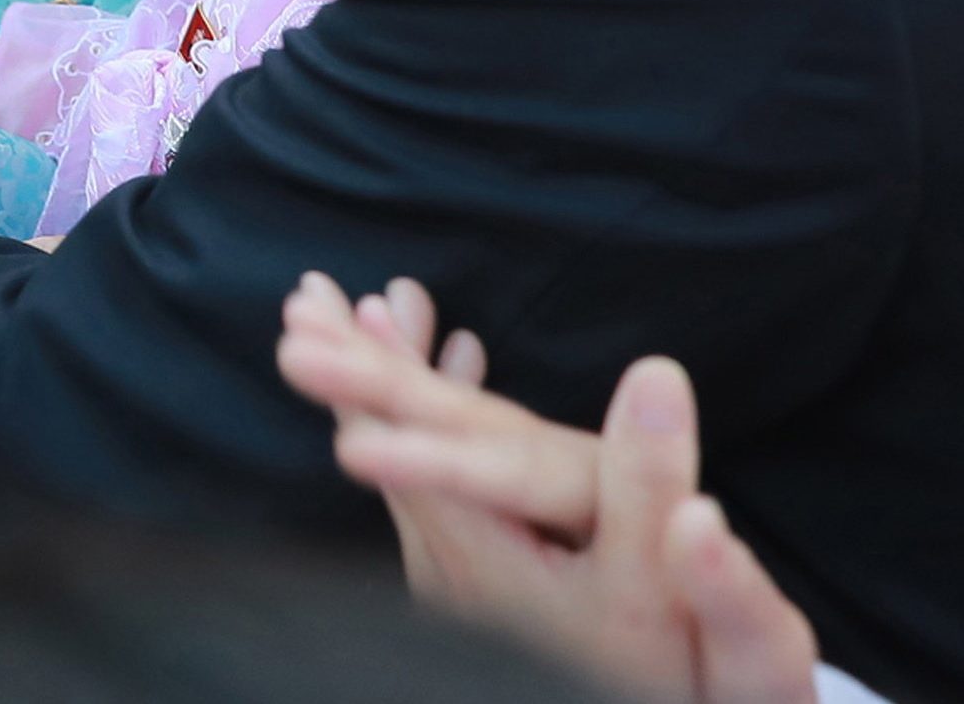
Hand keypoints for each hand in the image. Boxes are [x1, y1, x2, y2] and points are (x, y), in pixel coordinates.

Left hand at [278, 275, 821, 703]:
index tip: (313, 318)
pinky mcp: (474, 584)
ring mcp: (452, 576)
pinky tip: (456, 380)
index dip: (362, 372)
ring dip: (386, 383)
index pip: (401, 442)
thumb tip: (657, 377)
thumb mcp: (658, 580)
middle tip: (305, 297)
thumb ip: (648, 481)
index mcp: (479, 550)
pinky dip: (429, 421)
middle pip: (379, 443)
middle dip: (350, 362)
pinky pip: (433, 482)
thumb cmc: (648, 667)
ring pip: (400, 459)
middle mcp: (444, 562)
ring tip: (373, 312)